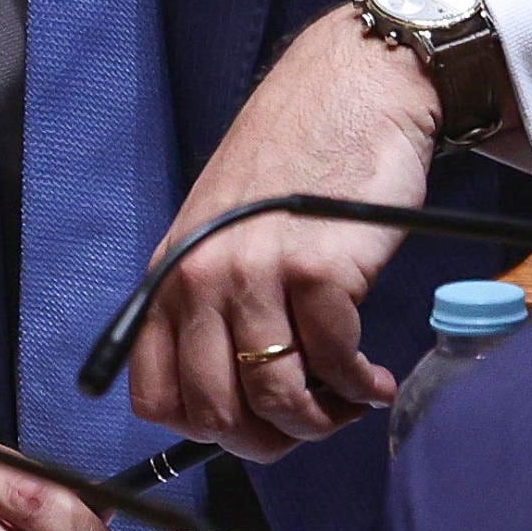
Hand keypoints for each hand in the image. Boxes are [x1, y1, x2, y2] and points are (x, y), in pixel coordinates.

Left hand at [130, 13, 430, 456]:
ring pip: (275, 398)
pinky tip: (374, 380)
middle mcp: (200, 278)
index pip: (156, 398)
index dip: (208, 433)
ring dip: (321, 421)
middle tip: (310, 424)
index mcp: (170, 275)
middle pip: (215, 413)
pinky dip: (360, 389)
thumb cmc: (297, 164)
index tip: (252, 427)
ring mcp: (256, 274)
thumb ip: (214, 305)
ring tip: (348, 403)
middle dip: (269, 441)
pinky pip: (335, 364)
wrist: (353, 89)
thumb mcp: (224, 231)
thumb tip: (236, 398)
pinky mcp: (318, 271)